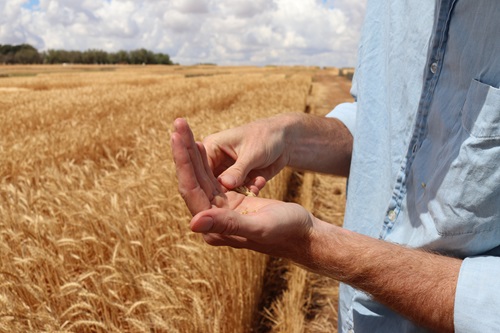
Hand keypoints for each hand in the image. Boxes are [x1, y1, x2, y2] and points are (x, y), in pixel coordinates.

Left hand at [171, 118, 314, 257]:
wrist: (304, 233)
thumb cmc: (287, 231)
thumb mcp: (259, 226)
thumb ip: (228, 224)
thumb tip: (193, 222)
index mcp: (213, 228)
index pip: (191, 189)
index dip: (183, 162)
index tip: (176, 135)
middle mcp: (212, 220)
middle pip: (192, 180)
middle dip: (184, 153)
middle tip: (177, 124)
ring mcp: (220, 210)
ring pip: (201, 177)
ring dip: (191, 154)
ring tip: (182, 129)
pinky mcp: (230, 202)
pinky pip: (211, 178)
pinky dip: (204, 161)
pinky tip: (197, 145)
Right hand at [202, 115, 290, 190]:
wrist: (285, 140)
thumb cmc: (265, 137)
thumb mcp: (252, 153)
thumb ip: (238, 170)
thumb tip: (224, 184)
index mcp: (211, 148)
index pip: (198, 168)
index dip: (202, 183)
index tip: (214, 195)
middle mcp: (215, 163)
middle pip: (208, 184)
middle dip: (224, 192)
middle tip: (237, 193)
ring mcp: (227, 174)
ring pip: (226, 191)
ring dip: (242, 190)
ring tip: (256, 181)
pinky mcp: (239, 182)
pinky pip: (240, 193)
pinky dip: (251, 190)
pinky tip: (261, 180)